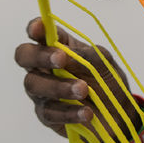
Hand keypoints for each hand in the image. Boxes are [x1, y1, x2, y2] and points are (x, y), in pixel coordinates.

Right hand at [15, 18, 141, 141]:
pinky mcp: (46, 115)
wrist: (119, 113)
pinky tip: (86, 113)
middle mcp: (43, 67)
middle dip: (40, 55)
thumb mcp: (102, 62)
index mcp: (58, 47)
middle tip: (61, 59)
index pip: (39, 33)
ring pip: (34, 84)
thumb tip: (64, 54)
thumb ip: (84, 55)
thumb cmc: (107, 81)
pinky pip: (49, 113)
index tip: (39, 28)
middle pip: (24, 56)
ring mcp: (42, 92)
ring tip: (84, 90)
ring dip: (59, 86)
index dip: (35, 28)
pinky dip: (69, 112)